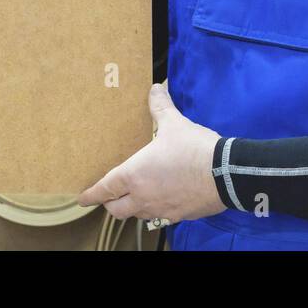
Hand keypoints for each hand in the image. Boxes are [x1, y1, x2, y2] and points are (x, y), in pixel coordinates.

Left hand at [78, 83, 225, 222]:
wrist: (225, 174)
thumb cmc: (193, 148)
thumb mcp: (174, 123)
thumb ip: (160, 107)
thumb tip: (155, 88)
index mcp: (134, 175)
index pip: (105, 188)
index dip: (91, 194)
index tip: (82, 197)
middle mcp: (143, 197)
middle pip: (117, 209)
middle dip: (110, 204)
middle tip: (110, 196)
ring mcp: (161, 209)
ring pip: (138, 215)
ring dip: (132, 207)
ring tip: (135, 197)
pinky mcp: (179, 216)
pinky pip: (159, 218)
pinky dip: (155, 211)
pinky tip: (162, 201)